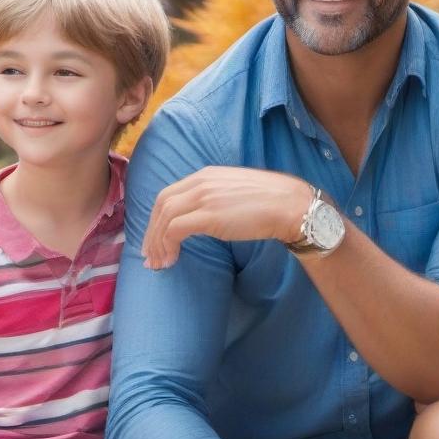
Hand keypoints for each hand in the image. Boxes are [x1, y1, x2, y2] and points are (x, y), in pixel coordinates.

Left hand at [141, 166, 312, 268]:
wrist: (289, 204)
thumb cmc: (269, 202)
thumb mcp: (234, 192)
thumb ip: (215, 198)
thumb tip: (203, 217)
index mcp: (206, 175)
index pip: (169, 194)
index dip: (157, 218)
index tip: (155, 239)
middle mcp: (200, 182)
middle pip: (162, 205)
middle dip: (151, 232)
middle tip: (150, 256)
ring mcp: (204, 197)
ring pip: (164, 218)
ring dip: (157, 243)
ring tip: (159, 263)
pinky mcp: (209, 215)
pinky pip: (175, 229)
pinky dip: (167, 245)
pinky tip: (172, 259)